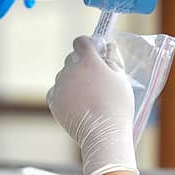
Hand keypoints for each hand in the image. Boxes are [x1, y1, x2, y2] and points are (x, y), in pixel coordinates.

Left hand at [47, 36, 137, 174]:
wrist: (103, 133)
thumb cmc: (117, 105)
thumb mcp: (121, 78)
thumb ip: (113, 58)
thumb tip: (107, 45)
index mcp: (88, 61)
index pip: (81, 41)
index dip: (88, 45)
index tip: (96, 52)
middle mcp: (70, 70)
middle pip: (71, 58)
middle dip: (81, 63)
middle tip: (95, 77)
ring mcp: (60, 85)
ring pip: (64, 75)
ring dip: (74, 80)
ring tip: (89, 95)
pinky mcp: (54, 100)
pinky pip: (57, 91)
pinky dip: (65, 94)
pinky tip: (78, 103)